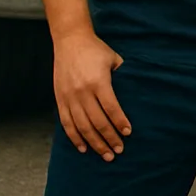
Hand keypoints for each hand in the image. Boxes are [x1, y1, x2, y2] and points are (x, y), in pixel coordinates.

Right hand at [52, 30, 129, 161]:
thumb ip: (123, 76)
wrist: (70, 41)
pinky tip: (83, 148)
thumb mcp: (114, 59)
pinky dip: (74, 137)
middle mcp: (82, 92)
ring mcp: (69, 97)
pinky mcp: (60, 100)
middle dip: (109, 138)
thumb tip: (136, 91)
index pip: (111, 108)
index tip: (128, 133)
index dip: (120, 122)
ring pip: (81, 126)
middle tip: (119, 151)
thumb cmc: (96, 50)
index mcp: (98, 82)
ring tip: (105, 154)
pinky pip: (66, 123)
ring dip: (94, 143)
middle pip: (97, 122)